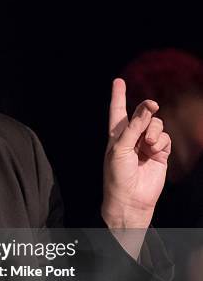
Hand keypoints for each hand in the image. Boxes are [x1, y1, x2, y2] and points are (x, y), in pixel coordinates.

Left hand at [102, 78, 170, 228]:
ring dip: (154, 130)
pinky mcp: (160, 153)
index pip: (117, 112)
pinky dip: (161, 141)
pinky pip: (165, 138)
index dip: (118, 96)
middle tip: (151, 105)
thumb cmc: (117, 175)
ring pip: (156, 125)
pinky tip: (154, 151)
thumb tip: (149, 106)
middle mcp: (131, 138)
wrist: (130, 199)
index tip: (118, 81)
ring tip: (148, 144)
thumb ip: (134, 126)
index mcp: (116, 136)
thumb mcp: (120, 148)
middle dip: (145, 109)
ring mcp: (146, 145)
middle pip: (141, 114)